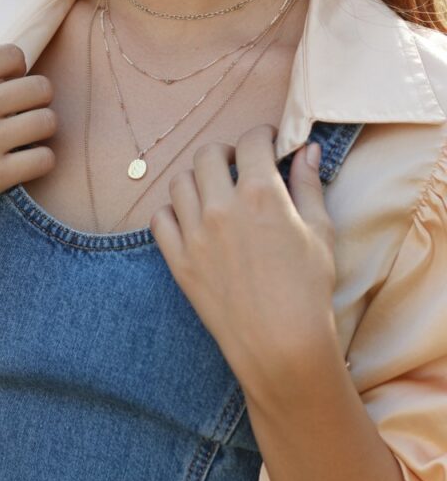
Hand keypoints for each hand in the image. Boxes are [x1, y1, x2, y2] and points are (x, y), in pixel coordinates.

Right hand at [0, 44, 56, 251]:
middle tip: (21, 118)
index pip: (14, 54)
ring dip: (41, 133)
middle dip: (36, 102)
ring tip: (24, 142)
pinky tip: (22, 166)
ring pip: (49, 121)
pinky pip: (46, 159)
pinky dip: (40, 163)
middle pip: (41, 87)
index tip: (8, 88)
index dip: (18, 72)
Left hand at [149, 124, 337, 390]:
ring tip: (213, 192)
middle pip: (208, 155)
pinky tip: (191, 220)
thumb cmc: (309, 289)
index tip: (266, 142)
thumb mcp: (320, 231)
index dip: (261, 136)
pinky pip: (160, 219)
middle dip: (225, 153)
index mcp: (261, 194)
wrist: (281, 344)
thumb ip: (308, 185)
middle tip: (237, 164)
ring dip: (197, 180)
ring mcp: (195, 234)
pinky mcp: (178, 260)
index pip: (252, 142)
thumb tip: (305, 149)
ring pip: (180, 183)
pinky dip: (172, 212)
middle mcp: (222, 207)